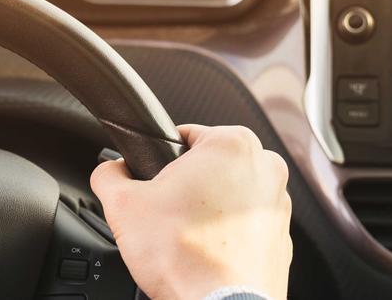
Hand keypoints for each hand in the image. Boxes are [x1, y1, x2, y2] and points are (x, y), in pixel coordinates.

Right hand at [90, 124, 292, 299]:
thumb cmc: (184, 256)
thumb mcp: (123, 205)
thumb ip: (109, 175)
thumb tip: (109, 171)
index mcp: (233, 144)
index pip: (183, 135)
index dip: (159, 160)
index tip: (151, 184)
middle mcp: (265, 167)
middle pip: (208, 165)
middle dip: (185, 186)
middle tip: (164, 213)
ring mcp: (279, 204)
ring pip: (228, 194)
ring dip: (206, 209)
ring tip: (184, 236)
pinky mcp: (282, 237)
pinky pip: (244, 224)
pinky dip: (225, 233)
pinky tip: (204, 252)